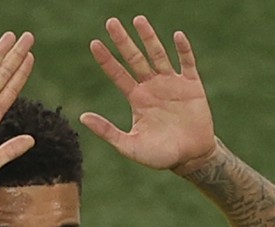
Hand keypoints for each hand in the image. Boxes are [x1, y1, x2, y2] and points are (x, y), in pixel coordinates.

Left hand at [80, 16, 216, 172]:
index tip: (94, 44)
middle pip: (135, 59)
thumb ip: (108, 132)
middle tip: (111, 22)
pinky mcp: (191, 86)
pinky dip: (183, 50)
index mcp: (137, 98)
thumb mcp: (130, 146)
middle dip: (123, 41)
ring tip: (138, 20)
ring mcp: (172, 84)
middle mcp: (152, 86)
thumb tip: (82, 117)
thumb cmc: (160, 155)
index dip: (106, 60)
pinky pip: (187, 64)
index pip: (118, 74)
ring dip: (149, 38)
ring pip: (158, 55)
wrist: (191, 158)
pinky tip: (177, 36)